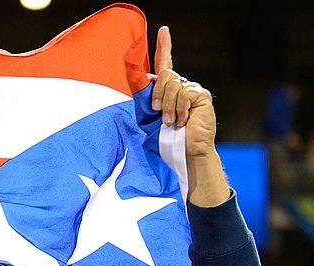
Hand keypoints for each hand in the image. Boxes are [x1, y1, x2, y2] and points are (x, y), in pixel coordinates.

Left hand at [150, 26, 215, 156]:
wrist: (182, 152)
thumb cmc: (165, 139)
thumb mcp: (150, 117)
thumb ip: (149, 98)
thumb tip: (146, 79)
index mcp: (167, 90)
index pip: (165, 64)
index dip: (164, 46)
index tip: (163, 30)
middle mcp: (181, 86)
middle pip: (165, 75)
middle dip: (158, 96)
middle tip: (159, 114)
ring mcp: (193, 90)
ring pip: (173, 85)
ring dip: (167, 107)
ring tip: (172, 122)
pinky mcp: (201, 96)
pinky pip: (184, 94)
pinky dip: (178, 110)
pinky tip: (183, 121)